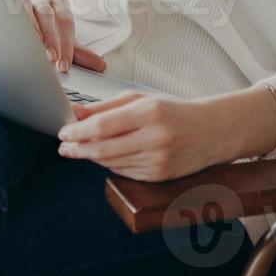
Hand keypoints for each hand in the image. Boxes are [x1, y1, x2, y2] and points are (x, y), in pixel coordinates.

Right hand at [19, 0, 106, 74]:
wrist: (17, 6)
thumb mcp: (61, 34)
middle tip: (54, 59)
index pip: (65, 20)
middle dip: (51, 38)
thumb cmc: (43, 22)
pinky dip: (17, 28)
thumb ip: (78, 50)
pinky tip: (20, 42)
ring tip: (37, 51)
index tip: (64, 65)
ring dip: (33, 32)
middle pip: (48, 14)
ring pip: (28, 11)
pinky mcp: (6, 3)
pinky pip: (12, 14)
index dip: (66, 44)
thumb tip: (100, 65)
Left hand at [56, 92, 251, 181]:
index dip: (78, 131)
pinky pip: (124, 172)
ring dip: (91, 157)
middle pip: (103, 148)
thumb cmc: (174, 111)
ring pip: (111, 163)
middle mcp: (155, 138)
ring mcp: (158, 160)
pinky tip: (103, 156)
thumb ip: (106, 106)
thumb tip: (75, 112)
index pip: (103, 126)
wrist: (212, 131)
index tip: (63, 132)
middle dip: (78, 148)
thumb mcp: (141, 99)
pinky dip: (110, 164)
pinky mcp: (159, 176)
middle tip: (64, 146)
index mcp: (150, 112)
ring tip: (78, 149)